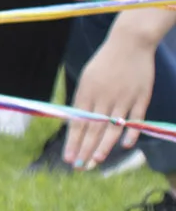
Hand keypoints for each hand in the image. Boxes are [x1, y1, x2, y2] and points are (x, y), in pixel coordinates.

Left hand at [64, 27, 157, 168]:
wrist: (129, 43)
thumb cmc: (105, 63)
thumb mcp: (87, 80)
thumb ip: (83, 102)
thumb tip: (76, 125)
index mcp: (86, 93)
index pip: (78, 124)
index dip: (73, 142)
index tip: (68, 158)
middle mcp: (104, 97)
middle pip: (94, 129)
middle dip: (85, 150)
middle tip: (80, 167)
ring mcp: (124, 97)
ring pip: (113, 127)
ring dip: (104, 146)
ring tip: (95, 161)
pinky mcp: (141, 96)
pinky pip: (135, 118)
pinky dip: (130, 132)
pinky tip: (124, 146)